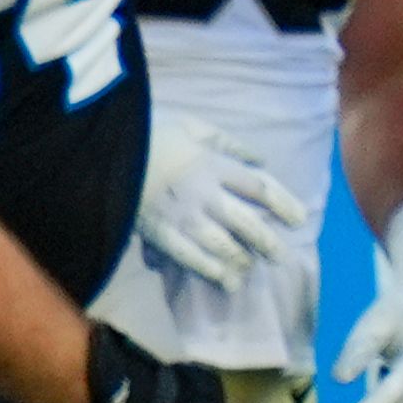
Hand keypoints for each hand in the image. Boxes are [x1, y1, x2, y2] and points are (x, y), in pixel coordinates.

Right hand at [136, 119, 308, 290]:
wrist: (103, 148)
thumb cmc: (149, 130)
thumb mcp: (192, 124)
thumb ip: (228, 142)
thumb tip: (260, 159)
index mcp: (214, 164)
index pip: (259, 188)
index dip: (284, 204)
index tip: (299, 220)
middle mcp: (205, 194)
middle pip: (246, 222)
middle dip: (266, 241)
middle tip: (279, 256)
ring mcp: (182, 216)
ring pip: (221, 244)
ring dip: (239, 260)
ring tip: (248, 271)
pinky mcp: (159, 232)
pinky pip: (188, 255)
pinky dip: (208, 268)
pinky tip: (222, 278)